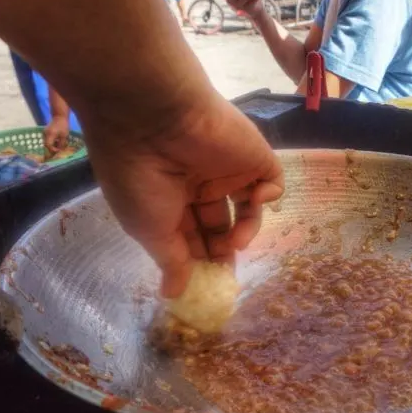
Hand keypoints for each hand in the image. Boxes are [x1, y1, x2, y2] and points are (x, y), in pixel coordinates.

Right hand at [43, 116, 69, 153]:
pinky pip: (47, 139)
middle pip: (46, 144)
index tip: (58, 151)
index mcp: (50, 134)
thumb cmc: (63, 126)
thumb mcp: (64, 136)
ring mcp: (44, 133)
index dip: (53, 150)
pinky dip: (51, 142)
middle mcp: (45, 134)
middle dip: (52, 149)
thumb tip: (59, 150)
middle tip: (58, 151)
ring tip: (58, 146)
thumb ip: (61, 144)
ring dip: (51, 146)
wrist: (59, 117)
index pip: (48, 145)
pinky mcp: (45, 132)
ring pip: (46, 142)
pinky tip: (56, 142)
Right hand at [85, 90, 283, 298]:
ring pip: (246, 209)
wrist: (154, 117)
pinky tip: (254, 202)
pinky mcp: (253, 154)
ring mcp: (227, 168)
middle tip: (224, 274)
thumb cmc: (140, 178)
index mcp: (166, 196)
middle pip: (217, 226)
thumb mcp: (149, 229)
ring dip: (244, 231)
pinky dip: (268, 197)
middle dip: (220, 252)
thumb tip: (173, 294)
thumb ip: (171, 261)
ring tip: (234, 243)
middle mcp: (196, 182)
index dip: (195, 261)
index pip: (187, 235)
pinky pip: (271, 182)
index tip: (202, 286)